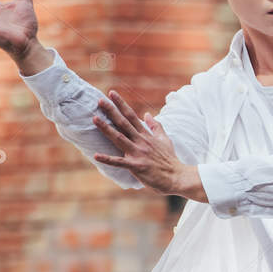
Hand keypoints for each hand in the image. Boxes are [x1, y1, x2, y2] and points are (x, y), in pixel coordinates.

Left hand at [91, 90, 207, 201]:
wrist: (177, 177)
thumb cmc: (170, 160)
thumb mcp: (165, 140)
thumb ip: (155, 126)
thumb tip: (148, 114)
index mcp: (146, 135)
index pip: (132, 116)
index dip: (121, 104)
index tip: (111, 93)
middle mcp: (141, 141)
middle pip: (123, 123)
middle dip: (111, 111)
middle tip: (100, 100)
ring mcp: (138, 153)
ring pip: (119, 138)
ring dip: (106, 129)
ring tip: (95, 119)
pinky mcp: (136, 166)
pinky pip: (119, 162)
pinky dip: (108, 159)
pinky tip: (96, 156)